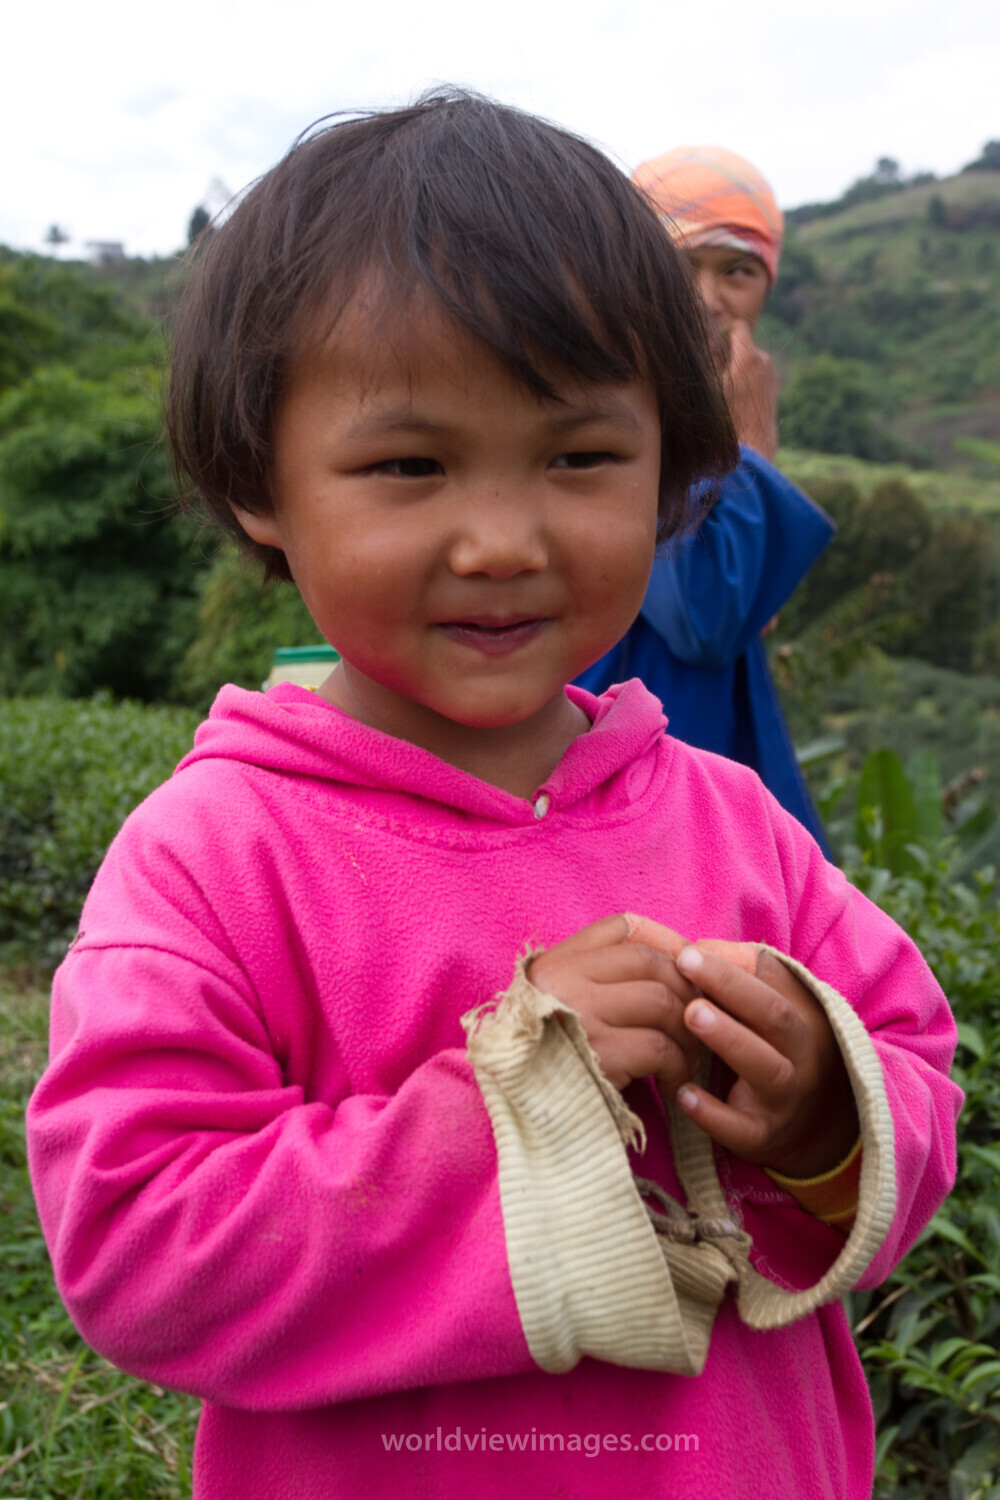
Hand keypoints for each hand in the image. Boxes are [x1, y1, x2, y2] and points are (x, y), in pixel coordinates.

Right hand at [528, 915, 700, 1095]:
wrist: (517, 1119)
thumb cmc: (547, 1066)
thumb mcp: (555, 1009)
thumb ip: (592, 982)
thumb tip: (666, 967)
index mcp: (553, 964)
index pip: (620, 928)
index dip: (663, 943)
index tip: (684, 973)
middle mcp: (564, 980)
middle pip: (650, 963)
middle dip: (686, 991)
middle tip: (698, 1022)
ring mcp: (581, 1013)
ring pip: (662, 1001)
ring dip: (688, 1032)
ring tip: (688, 1059)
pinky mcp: (600, 1053)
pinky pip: (660, 1047)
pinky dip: (678, 1066)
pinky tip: (674, 1085)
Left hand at [671, 945, 858, 1177]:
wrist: (816, 1124)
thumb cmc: (777, 1048)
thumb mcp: (775, 1007)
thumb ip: (743, 974)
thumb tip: (699, 948)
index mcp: (802, 1017)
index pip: (771, 985)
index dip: (729, 968)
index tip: (687, 953)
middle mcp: (801, 1055)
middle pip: (775, 1017)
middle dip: (731, 988)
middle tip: (685, 966)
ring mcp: (785, 1098)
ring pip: (765, 1068)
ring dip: (728, 1039)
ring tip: (689, 1016)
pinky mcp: (763, 1137)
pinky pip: (741, 1128)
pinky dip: (713, 1114)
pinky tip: (682, 1094)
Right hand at [722, 320, 778, 460]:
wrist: (751, 450)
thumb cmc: (725, 420)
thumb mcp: (709, 387)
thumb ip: (709, 358)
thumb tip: (708, 338)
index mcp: (748, 357)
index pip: (738, 327)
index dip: (723, 332)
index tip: (712, 345)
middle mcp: (765, 362)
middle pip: (744, 345)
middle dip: (730, 353)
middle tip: (714, 372)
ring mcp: (772, 376)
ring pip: (751, 361)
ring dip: (738, 368)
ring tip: (725, 390)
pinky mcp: (774, 389)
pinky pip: (758, 375)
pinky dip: (747, 381)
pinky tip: (738, 401)